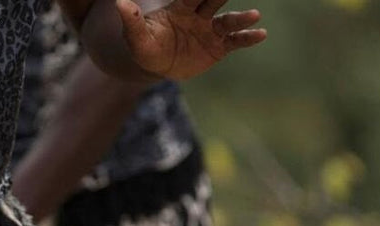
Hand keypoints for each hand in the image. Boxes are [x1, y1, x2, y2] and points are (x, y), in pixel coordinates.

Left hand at [116, 0, 266, 79]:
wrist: (157, 65)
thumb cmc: (145, 47)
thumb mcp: (136, 37)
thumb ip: (131, 21)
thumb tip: (119, 3)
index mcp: (180, 8)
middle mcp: (199, 16)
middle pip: (214, 1)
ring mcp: (210, 31)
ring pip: (228, 21)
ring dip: (241, 18)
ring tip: (254, 15)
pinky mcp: (218, 47)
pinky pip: (235, 41)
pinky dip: (247, 38)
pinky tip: (261, 34)